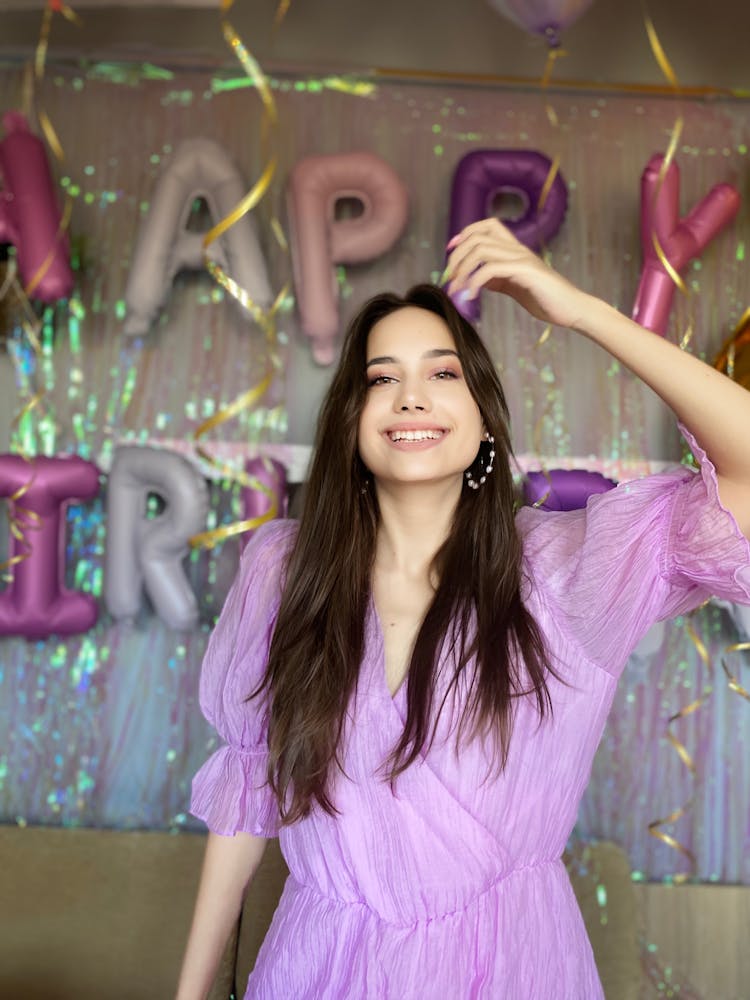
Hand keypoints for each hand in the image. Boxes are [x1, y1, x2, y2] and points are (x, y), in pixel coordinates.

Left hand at [443, 217, 588, 329]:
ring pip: (481, 250)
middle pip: (478, 236)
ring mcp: (522, 258)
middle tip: (449, 278)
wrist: (572, 308)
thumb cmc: (546, 299)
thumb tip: (478, 279)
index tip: (451, 252)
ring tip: (456, 289)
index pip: (488, 226)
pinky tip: (471, 296)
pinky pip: (491, 269)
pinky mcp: (526, 271)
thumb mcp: (515, 286)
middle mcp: (518, 249)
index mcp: (515, 249)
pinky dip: (475, 282)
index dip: (465, 234)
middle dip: (457, 256)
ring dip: (462, 269)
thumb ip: (498, 279)